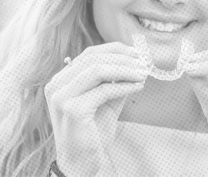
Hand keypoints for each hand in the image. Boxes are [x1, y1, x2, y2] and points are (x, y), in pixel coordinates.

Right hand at [44, 42, 148, 176]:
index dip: (115, 49)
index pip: (90, 54)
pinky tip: (139, 86)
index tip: (137, 53)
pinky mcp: (73, 110)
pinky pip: (104, 90)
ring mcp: (62, 97)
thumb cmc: (93, 131)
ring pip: (98, 70)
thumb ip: (115, 80)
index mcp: (62, 79)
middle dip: (123, 58)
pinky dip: (125, 85)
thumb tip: (135, 61)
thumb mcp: (106, 99)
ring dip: (126, 69)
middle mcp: (57, 85)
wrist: (82, 163)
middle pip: (94, 58)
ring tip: (143, 73)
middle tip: (144, 63)